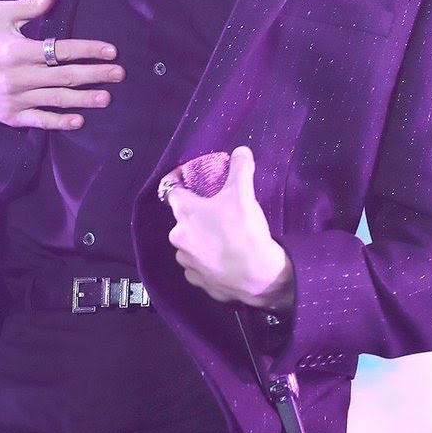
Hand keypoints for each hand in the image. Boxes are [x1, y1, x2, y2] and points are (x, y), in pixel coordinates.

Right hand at [0, 0, 124, 129]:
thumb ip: (30, 6)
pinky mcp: (10, 116)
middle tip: (120, 74)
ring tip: (107, 97)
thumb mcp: (0, 15)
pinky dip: (59, 121)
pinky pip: (39, 120)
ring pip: (56, 99)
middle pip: (64, 76)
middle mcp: (17, 76)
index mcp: (17, 50)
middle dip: (95, 75)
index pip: (60, 50)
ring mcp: (14, 98)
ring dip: (84, 99)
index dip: (88, 50)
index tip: (111, 51)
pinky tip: (79, 120)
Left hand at [165, 146, 294, 309]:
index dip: (182, 185)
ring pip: (190, 244)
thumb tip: (241, 151)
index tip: (193, 184)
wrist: (258, 276)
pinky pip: (198, 266)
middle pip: (183, 219)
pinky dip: (208, 262)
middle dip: (198, 215)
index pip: (173, 191)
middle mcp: (178, 236)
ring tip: (224, 239)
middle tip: (220, 213)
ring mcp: (187, 261)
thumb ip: (240, 168)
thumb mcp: (244, 193)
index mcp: (185, 212)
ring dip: (202, 240)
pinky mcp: (197, 281)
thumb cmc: (244, 230)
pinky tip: (224, 260)